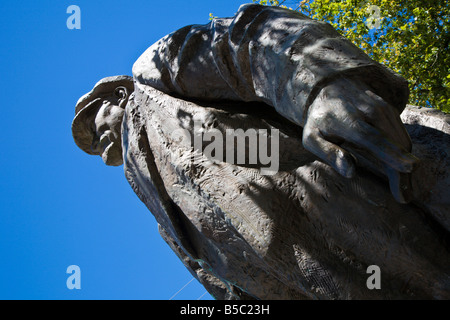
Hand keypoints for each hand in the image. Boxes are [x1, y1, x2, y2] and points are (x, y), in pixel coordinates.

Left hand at [302, 77, 418, 202]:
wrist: (330, 88)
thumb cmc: (319, 120)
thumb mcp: (312, 138)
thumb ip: (329, 153)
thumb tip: (350, 172)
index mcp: (349, 121)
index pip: (373, 138)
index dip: (391, 154)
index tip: (408, 168)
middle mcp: (370, 112)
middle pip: (393, 143)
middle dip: (402, 170)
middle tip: (404, 198)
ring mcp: (383, 110)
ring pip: (401, 141)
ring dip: (406, 165)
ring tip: (405, 193)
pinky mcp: (391, 111)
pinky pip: (401, 135)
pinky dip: (404, 154)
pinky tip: (402, 172)